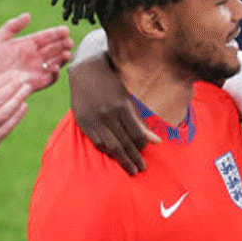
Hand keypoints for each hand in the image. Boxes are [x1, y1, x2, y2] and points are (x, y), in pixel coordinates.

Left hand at [0, 14, 73, 91]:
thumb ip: (12, 26)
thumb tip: (28, 15)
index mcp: (26, 45)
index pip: (45, 37)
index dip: (56, 33)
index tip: (66, 30)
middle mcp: (33, 57)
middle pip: (53, 49)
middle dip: (62, 45)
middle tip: (69, 42)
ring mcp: (35, 70)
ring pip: (54, 63)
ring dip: (62, 59)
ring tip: (66, 54)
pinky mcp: (35, 83)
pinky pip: (49, 79)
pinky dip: (55, 74)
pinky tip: (56, 67)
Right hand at [69, 50, 158, 174]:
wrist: (86, 71)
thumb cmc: (112, 84)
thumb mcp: (128, 99)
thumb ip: (140, 121)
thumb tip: (157, 141)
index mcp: (122, 106)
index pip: (136, 134)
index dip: (142, 145)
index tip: (145, 150)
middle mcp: (108, 114)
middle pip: (125, 143)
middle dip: (134, 158)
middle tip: (141, 169)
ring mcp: (95, 119)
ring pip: (111, 146)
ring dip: (122, 160)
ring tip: (131, 169)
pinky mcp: (84, 123)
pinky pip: (98, 143)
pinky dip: (107, 151)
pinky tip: (114, 157)